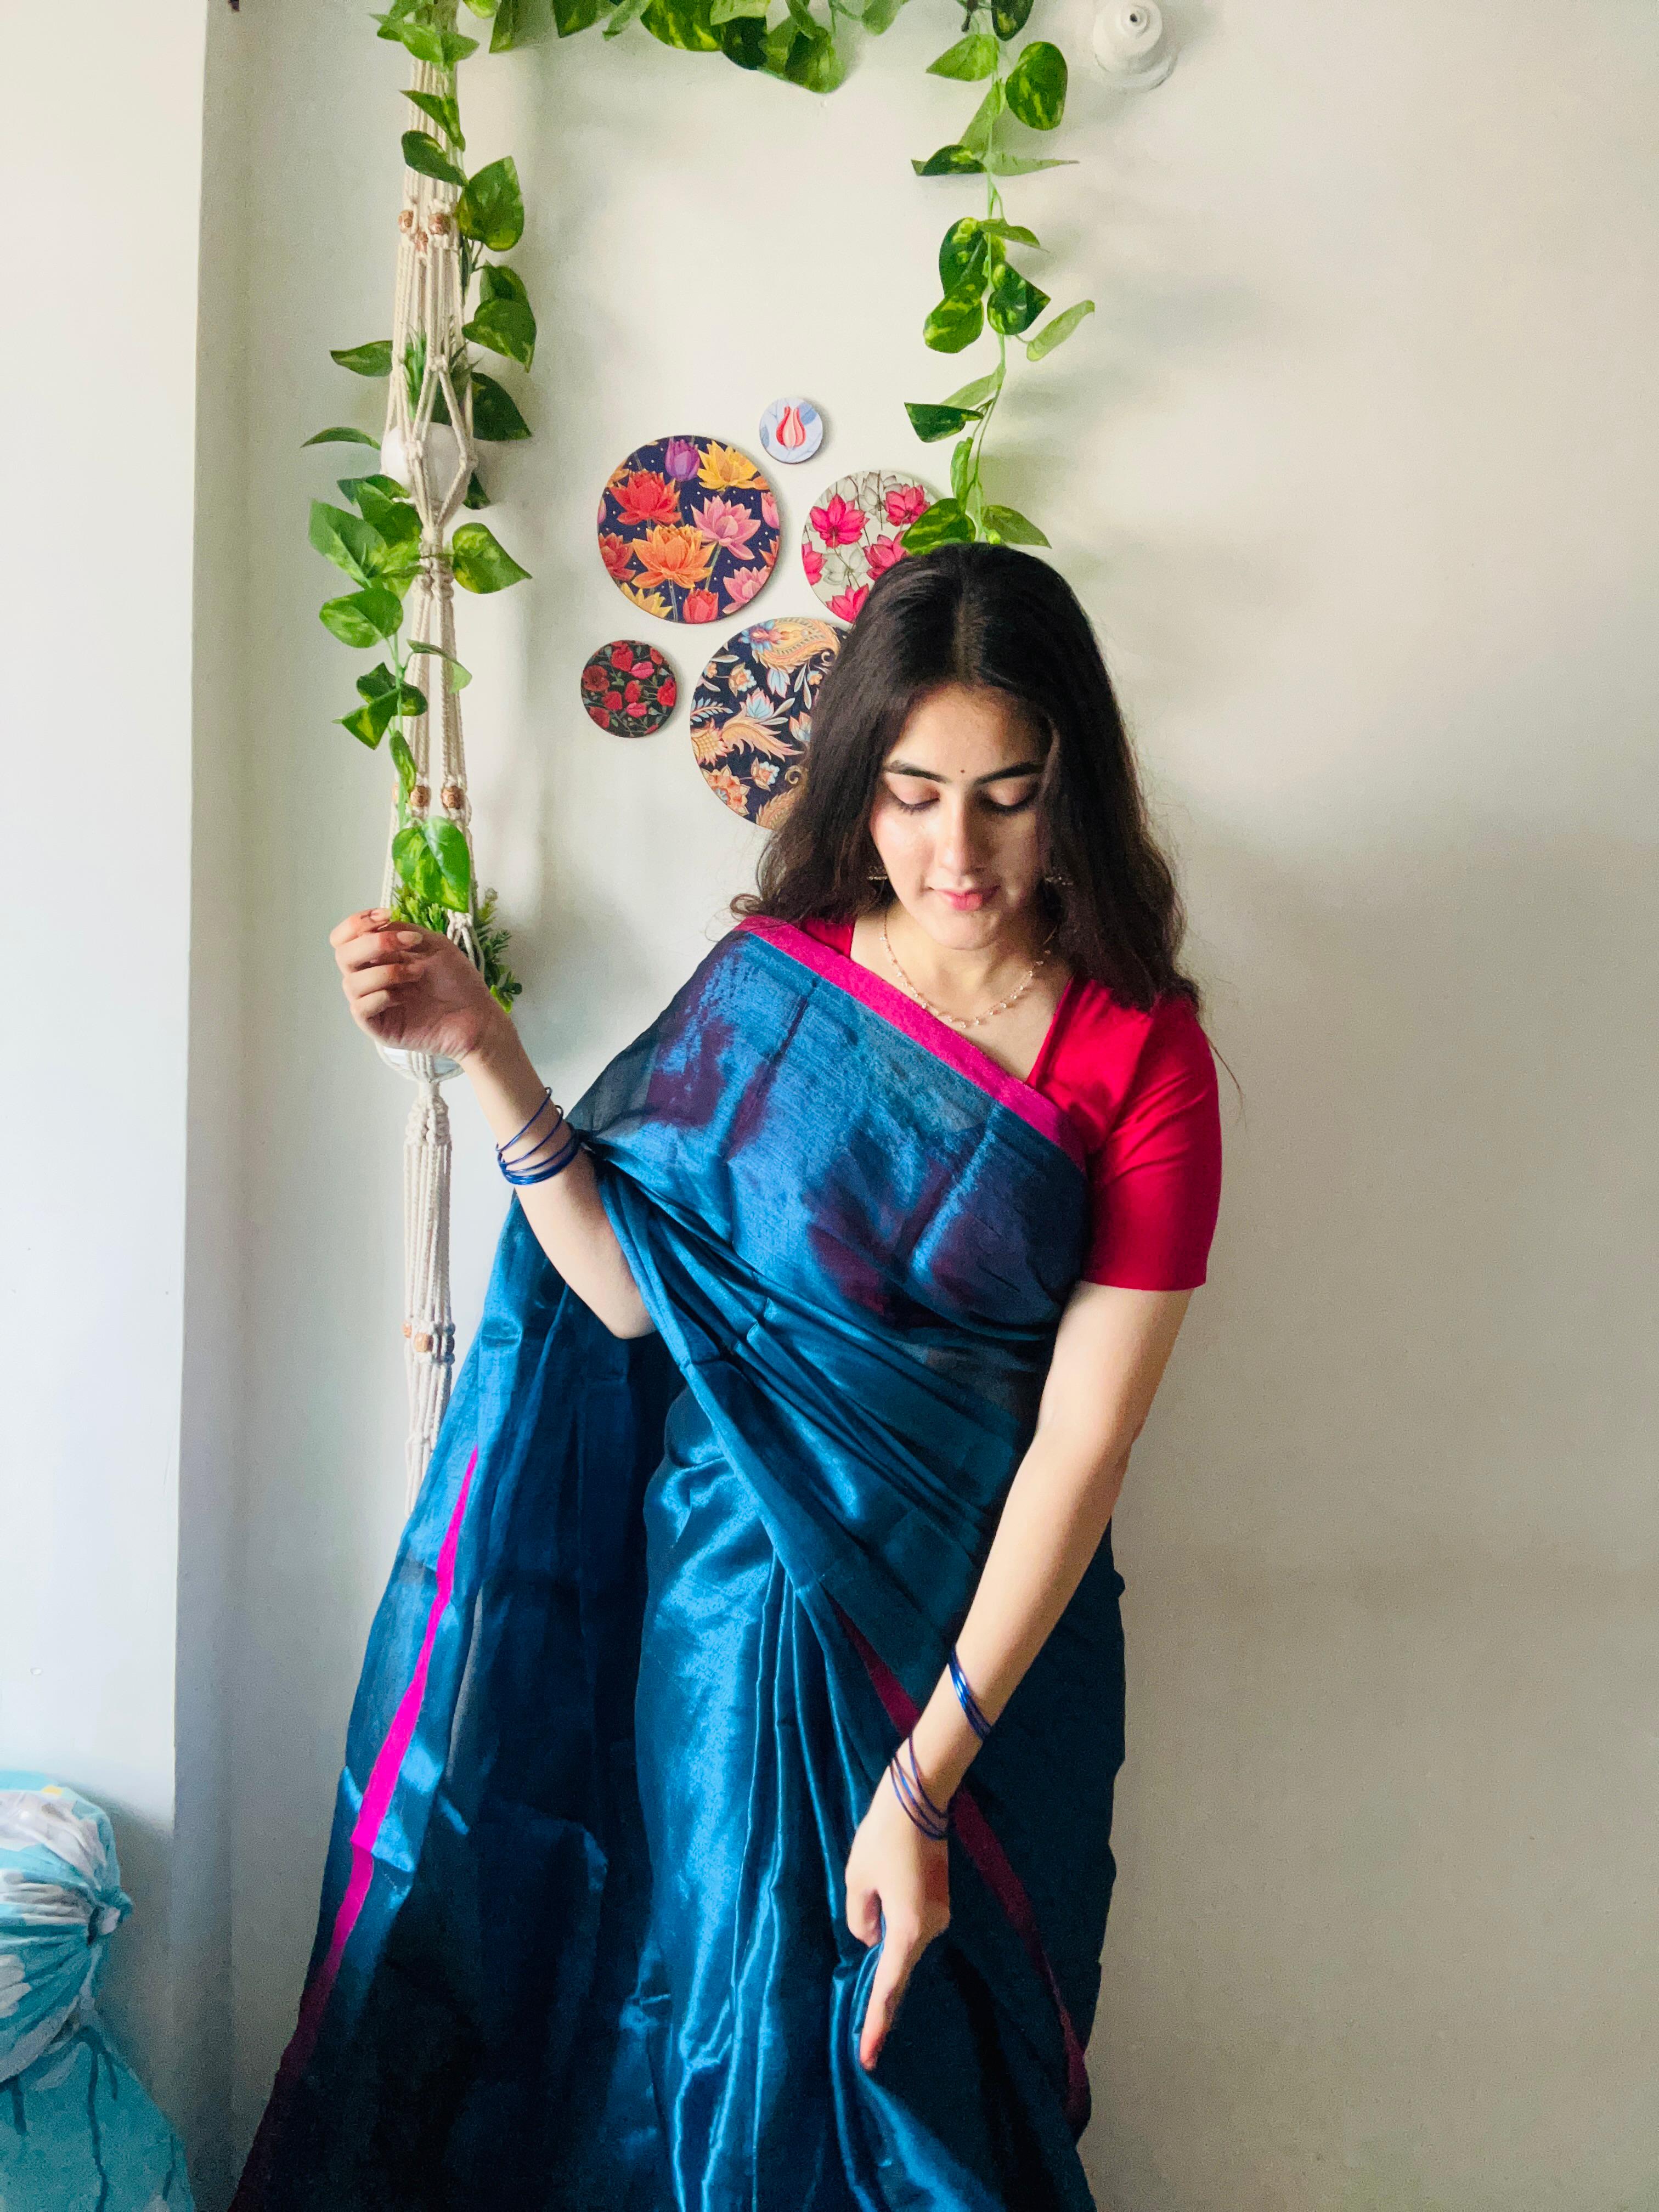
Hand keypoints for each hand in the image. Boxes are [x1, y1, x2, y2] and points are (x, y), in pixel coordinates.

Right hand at [330, 908, 503, 1064]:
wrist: (477, 1016)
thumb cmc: (457, 982)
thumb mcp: (432, 945)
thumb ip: (401, 931)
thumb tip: (377, 926)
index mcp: (378, 957)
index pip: (344, 938)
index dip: (357, 923)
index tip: (386, 915)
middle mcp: (370, 978)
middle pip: (343, 955)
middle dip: (374, 943)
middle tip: (410, 943)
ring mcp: (373, 1003)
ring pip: (351, 983)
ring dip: (386, 971)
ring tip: (418, 973)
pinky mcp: (378, 1027)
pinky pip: (361, 1009)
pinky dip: (381, 997)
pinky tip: (405, 997)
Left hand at [844, 1757, 950, 2072]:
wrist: (920, 1798)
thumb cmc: (883, 1836)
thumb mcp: (857, 1878)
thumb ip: (860, 1917)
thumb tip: (870, 1937)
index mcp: (908, 1929)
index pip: (888, 1987)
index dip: (876, 2023)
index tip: (868, 2057)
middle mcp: (930, 1928)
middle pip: (899, 1970)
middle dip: (881, 2001)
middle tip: (866, 2042)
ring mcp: (938, 1914)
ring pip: (904, 1946)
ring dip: (886, 1958)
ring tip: (867, 1982)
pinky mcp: (938, 1899)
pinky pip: (912, 1929)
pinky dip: (896, 1938)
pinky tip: (880, 1936)